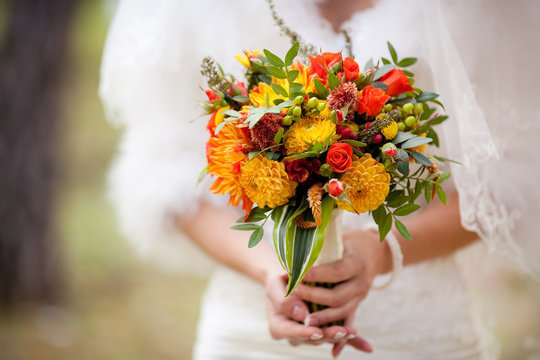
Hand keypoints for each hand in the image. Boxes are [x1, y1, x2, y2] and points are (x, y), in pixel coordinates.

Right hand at [265, 271, 361, 346]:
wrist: (286, 277)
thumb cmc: (279, 279)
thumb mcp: (275, 285)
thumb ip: (284, 300)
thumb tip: (302, 314)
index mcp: (278, 326)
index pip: (291, 332)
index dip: (304, 333)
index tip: (316, 330)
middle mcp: (294, 333)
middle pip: (311, 338)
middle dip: (327, 335)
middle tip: (340, 331)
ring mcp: (309, 333)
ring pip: (325, 337)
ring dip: (340, 336)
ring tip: (353, 332)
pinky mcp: (322, 329)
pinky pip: (336, 336)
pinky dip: (352, 342)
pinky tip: (367, 347)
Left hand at [296, 228, 390, 354]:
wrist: (374, 251)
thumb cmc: (349, 243)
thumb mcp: (339, 240)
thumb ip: (322, 249)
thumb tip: (298, 253)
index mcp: (357, 263)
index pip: (335, 273)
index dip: (316, 275)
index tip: (297, 276)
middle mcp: (362, 283)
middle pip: (337, 297)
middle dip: (314, 297)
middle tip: (293, 293)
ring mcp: (362, 296)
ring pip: (342, 313)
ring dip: (323, 319)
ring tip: (304, 321)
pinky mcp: (358, 304)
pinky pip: (349, 322)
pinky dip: (343, 339)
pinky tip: (333, 351)